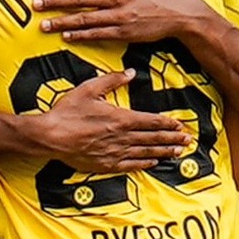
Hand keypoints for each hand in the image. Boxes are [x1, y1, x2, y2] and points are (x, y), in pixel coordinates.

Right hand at [28, 70, 190, 172]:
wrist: (50, 136)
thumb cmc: (67, 112)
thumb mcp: (89, 89)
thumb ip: (112, 80)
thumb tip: (130, 72)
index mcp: (120, 118)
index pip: (151, 121)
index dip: (167, 123)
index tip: (180, 125)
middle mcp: (122, 137)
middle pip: (153, 138)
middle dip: (172, 138)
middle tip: (187, 140)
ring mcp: (115, 152)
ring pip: (146, 152)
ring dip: (164, 151)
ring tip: (178, 151)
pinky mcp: (106, 164)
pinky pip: (131, 165)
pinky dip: (145, 164)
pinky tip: (154, 162)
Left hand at [32, 0, 208, 42]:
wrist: (180, 12)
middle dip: (54, 1)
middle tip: (35, 4)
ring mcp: (119, 15)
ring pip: (84, 18)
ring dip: (61, 22)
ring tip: (44, 25)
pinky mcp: (124, 31)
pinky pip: (97, 33)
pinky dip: (81, 35)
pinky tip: (67, 36)